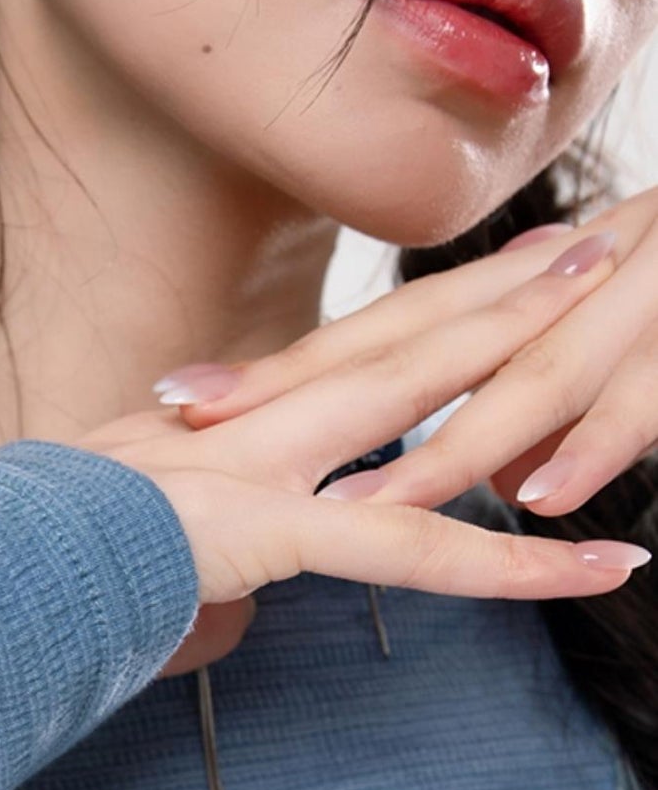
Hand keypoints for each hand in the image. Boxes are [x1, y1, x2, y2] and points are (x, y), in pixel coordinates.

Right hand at [71, 216, 651, 679]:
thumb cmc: (33, 560)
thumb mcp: (127, 530)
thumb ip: (192, 533)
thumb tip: (222, 573)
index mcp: (229, 416)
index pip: (357, 342)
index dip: (441, 299)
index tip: (514, 262)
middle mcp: (258, 420)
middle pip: (403, 336)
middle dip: (506, 286)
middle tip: (602, 240)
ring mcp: (264, 465)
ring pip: (419, 400)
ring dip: (527, 360)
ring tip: (621, 321)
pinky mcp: (268, 531)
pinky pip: (416, 552)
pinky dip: (516, 566)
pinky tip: (602, 567)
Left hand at [170, 188, 657, 520]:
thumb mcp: (620, 329)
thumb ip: (555, 394)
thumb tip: (504, 470)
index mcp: (531, 284)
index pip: (387, 333)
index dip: (281, 370)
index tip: (179, 399)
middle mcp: (568, 283)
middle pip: (421, 341)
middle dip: (307, 391)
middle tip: (202, 431)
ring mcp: (645, 301)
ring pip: (534, 378)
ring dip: (447, 449)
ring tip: (365, 506)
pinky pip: (654, 391)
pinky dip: (600, 442)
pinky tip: (541, 501)